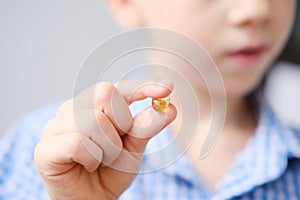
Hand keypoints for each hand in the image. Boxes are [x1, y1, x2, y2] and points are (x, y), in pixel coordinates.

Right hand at [34, 79, 176, 199]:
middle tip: (116, 147)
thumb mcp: (134, 147)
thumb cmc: (111, 170)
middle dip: (122, 125)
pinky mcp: (45, 148)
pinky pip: (78, 143)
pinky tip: (88, 165)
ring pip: (94, 121)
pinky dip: (92, 158)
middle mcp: (73, 108)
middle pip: (107, 95)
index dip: (142, 86)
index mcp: (94, 104)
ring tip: (102, 160)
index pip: (119, 86)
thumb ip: (147, 127)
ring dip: (109, 148)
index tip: (167, 87)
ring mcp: (56, 126)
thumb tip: (168, 108)